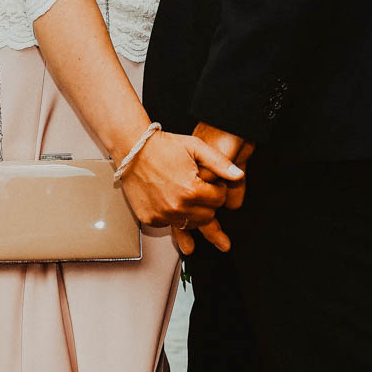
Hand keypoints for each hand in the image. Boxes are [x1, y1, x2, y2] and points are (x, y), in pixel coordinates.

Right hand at [117, 130, 242, 242]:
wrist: (133, 149)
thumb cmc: (164, 146)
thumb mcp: (196, 147)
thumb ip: (220, 163)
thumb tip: (239, 176)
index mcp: (191, 190)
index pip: (219, 200)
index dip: (217, 189)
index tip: (210, 181)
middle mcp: (177, 207)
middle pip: (207, 216)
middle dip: (208, 203)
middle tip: (199, 188)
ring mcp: (162, 215)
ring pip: (191, 224)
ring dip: (193, 213)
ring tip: (187, 196)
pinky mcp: (150, 219)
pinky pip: (171, 225)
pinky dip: (175, 216)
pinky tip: (172, 201)